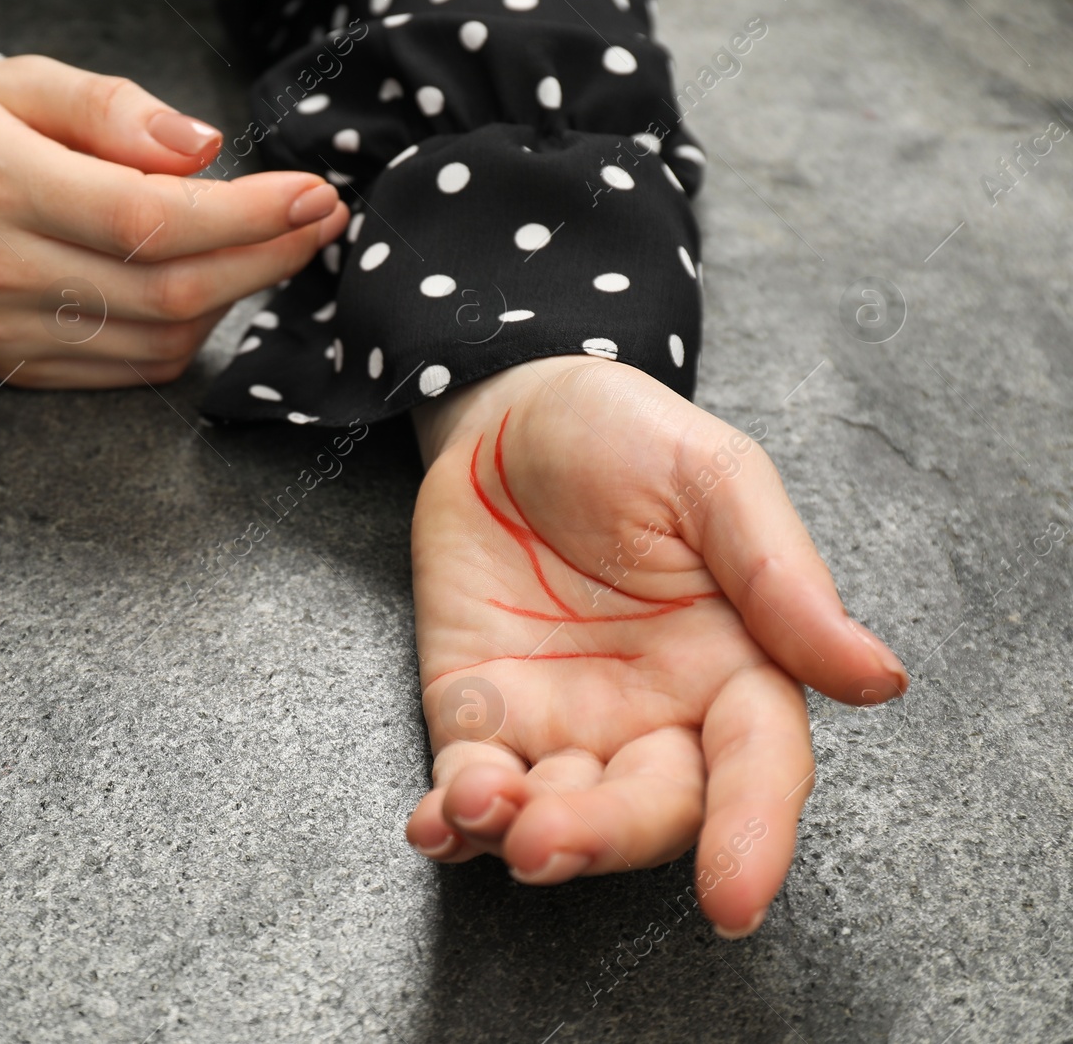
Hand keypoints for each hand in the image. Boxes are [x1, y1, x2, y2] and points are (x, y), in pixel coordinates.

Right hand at [0, 55, 348, 387]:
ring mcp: (2, 332)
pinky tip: (206, 287)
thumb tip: (204, 148)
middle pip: (167, 290)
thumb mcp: (23, 84)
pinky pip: (133, 369)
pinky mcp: (16, 370)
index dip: (245, 215)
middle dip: (264, 258)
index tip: (311, 194)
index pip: (147, 217)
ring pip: (160, 338)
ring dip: (233, 296)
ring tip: (263, 245)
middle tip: (318, 221)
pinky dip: (188, 332)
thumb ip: (114, 108)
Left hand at [404, 357, 907, 936]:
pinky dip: (451, 816)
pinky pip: (469, 787)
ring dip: (519, 834)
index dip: (751, 837)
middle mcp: (654, 715)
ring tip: (480, 809)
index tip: (733, 900)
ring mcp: (562, 722)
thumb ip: (782, 579)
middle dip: (602, 837)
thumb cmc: (627, 436)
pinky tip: (435, 820)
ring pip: (556, 814)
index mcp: (735, 666)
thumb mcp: (714, 479)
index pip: (756, 769)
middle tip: (550, 839)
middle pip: (649, 810)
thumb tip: (877, 679)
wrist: (507, 413)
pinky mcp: (479, 715)